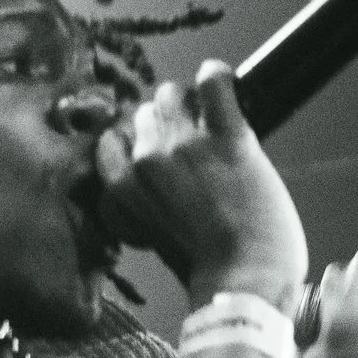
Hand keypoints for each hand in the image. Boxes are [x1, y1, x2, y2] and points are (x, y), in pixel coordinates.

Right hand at [98, 61, 306, 303]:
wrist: (247, 281)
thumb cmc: (208, 270)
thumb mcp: (155, 238)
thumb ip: (144, 205)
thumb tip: (155, 180)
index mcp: (123, 191)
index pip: (110, 142)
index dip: (135, 142)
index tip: (155, 152)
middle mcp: (146, 162)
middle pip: (145, 115)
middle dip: (167, 124)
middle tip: (193, 142)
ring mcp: (185, 146)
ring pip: (172, 93)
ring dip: (189, 101)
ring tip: (209, 117)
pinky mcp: (227, 138)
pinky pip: (214, 83)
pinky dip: (218, 77)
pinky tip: (223, 82)